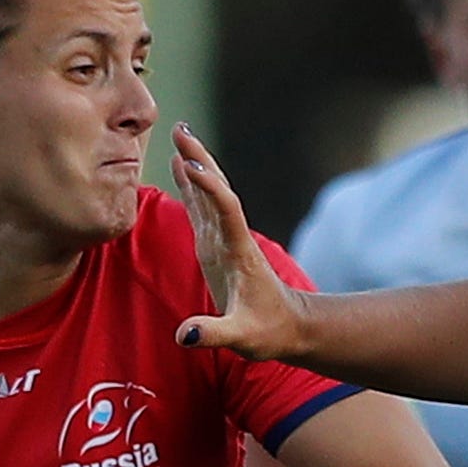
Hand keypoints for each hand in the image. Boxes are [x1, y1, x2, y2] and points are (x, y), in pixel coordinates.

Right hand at [170, 126, 311, 362]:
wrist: (288, 327)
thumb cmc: (268, 332)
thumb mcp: (243, 337)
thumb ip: (214, 334)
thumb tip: (184, 336)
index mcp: (239, 251)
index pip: (225, 208)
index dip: (208, 186)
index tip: (189, 163)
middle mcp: (231, 237)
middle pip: (217, 189)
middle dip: (200, 159)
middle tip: (181, 129)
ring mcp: (223, 239)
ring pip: (209, 193)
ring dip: (195, 163)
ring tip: (179, 133)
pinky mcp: (216, 245)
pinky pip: (201, 207)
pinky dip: (190, 185)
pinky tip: (179, 166)